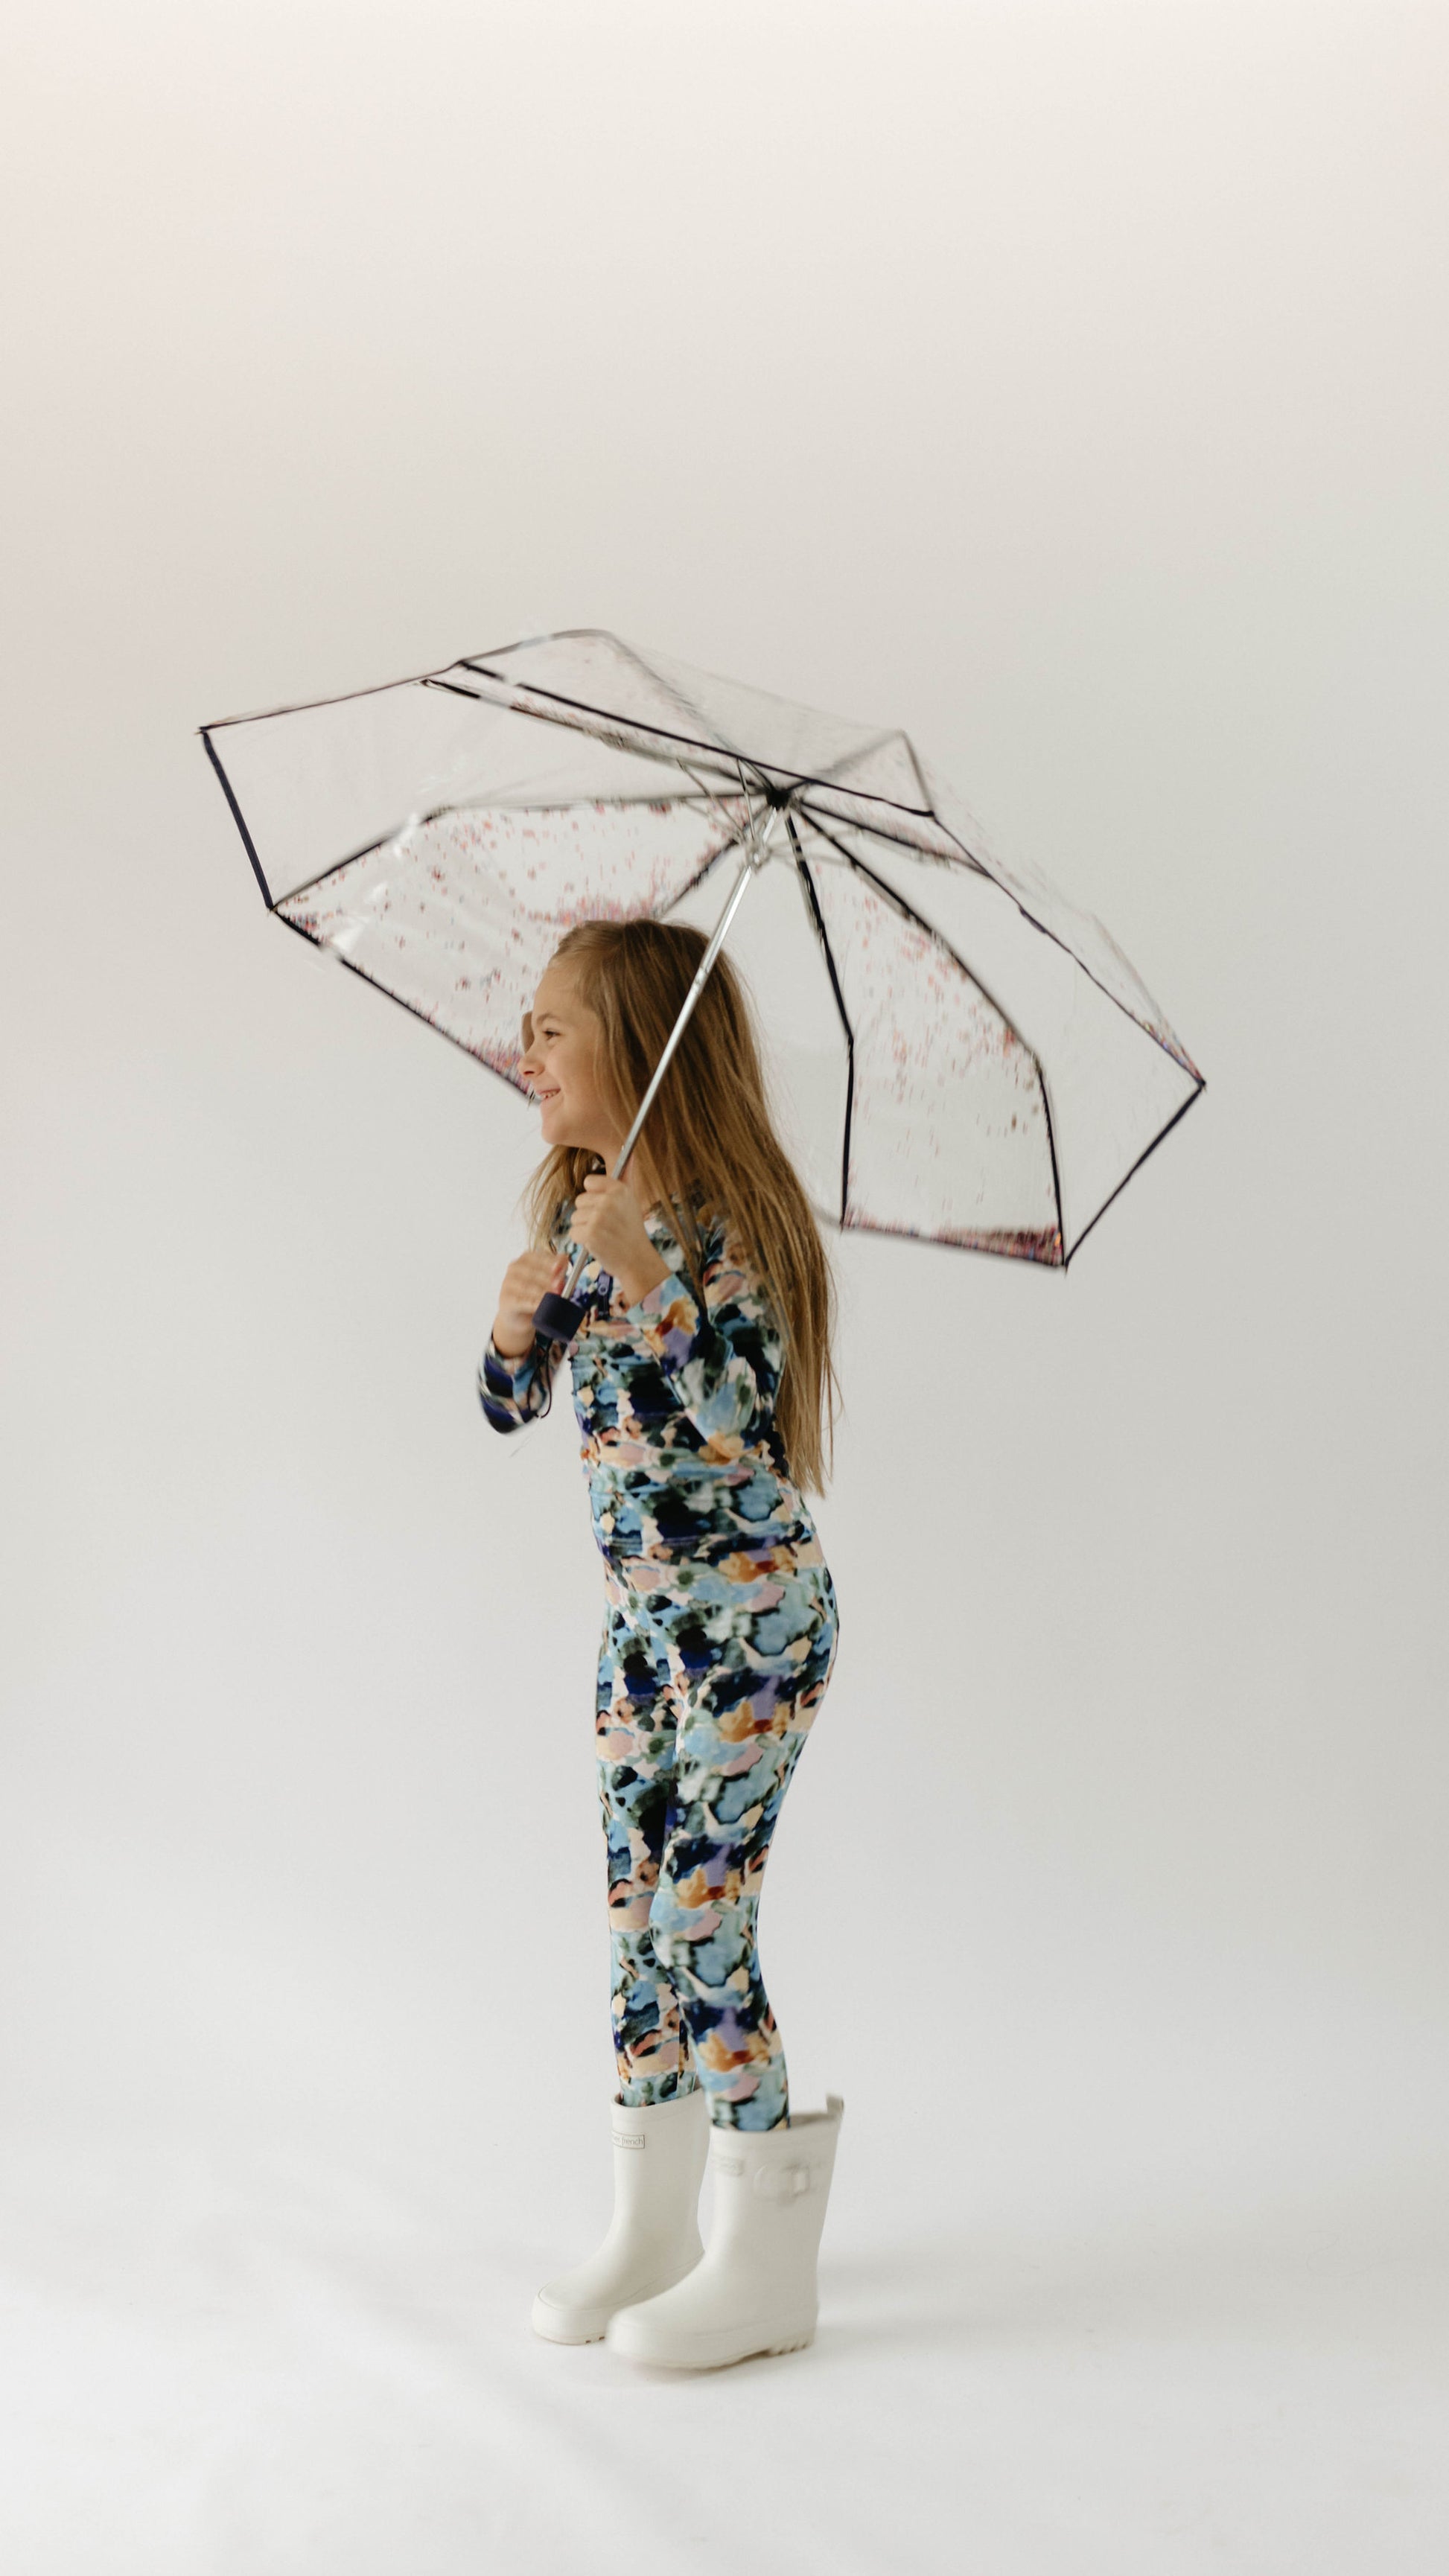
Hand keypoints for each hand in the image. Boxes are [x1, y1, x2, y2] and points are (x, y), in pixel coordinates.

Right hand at [491, 1248, 568, 1357]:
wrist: (519, 1316)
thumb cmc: (535, 1294)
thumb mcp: (548, 1280)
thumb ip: (557, 1270)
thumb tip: (565, 1258)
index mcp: (526, 1259)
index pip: (538, 1257)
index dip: (550, 1262)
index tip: (560, 1267)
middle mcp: (514, 1268)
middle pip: (532, 1272)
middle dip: (548, 1278)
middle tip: (560, 1285)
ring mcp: (508, 1284)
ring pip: (526, 1286)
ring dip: (542, 1292)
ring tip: (554, 1297)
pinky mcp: (506, 1300)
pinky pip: (520, 1301)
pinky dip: (532, 1303)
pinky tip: (541, 1306)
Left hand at [570, 1173, 671, 1306]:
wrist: (636, 1260)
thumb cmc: (631, 1230)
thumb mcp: (631, 1200)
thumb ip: (626, 1176)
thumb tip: (629, 1152)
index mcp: (619, 1189)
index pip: (589, 1182)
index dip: (594, 1196)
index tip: (604, 1208)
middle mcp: (609, 1201)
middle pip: (580, 1201)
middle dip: (588, 1214)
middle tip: (606, 1226)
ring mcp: (599, 1217)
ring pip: (575, 1217)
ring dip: (585, 1228)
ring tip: (603, 1235)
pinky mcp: (590, 1233)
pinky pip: (574, 1232)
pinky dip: (582, 1240)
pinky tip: (598, 1244)